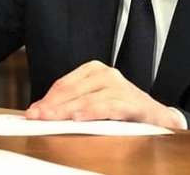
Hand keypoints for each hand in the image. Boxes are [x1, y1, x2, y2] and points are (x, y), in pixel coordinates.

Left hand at [25, 60, 182, 128]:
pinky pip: (108, 107)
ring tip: (50, 119)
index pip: (64, 84)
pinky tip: (78, 118)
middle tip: (36, 117)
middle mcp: (107, 74)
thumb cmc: (122, 108)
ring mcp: (120, 86)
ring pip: (86, 99)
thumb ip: (72, 102)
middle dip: (51, 106)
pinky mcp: (131, 102)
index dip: (47, 98)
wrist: (156, 116)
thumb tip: (42, 111)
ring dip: (66, 111)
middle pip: (72, 91)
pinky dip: (92, 112)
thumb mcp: (94, 100)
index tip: (33, 111)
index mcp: (94, 70)